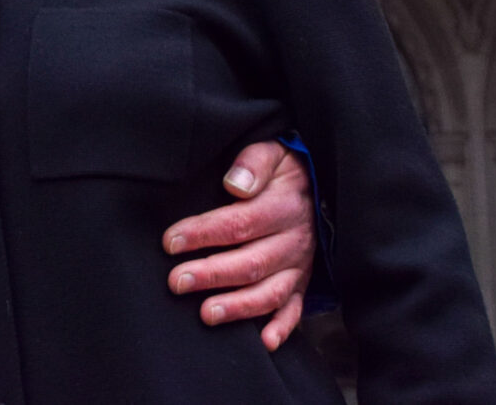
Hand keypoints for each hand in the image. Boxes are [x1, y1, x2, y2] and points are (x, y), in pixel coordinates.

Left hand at [162, 139, 314, 351]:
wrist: (324, 188)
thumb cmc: (284, 171)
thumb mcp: (273, 152)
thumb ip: (254, 163)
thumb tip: (235, 183)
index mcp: (283, 207)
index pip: (239, 223)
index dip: (203, 233)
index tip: (171, 241)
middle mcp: (294, 241)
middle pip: (251, 262)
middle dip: (211, 274)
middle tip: (176, 282)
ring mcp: (300, 266)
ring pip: (270, 292)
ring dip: (238, 306)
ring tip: (206, 314)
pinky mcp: (303, 283)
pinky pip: (295, 309)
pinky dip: (282, 328)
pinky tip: (263, 343)